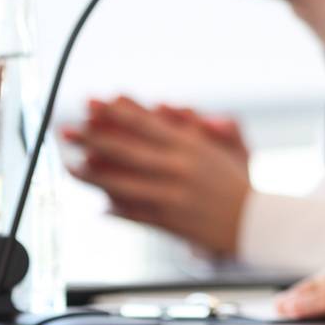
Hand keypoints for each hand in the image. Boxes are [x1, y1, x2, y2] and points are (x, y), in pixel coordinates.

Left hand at [62, 96, 251, 256]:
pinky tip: (99, 204)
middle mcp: (178, 169)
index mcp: (191, 146)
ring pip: (123, 183)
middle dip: (93, 138)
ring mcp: (170, 196)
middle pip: (127, 150)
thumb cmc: (240, 182)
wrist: (256, 221)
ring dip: (93, 175)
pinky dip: (115, 208)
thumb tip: (162, 107)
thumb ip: (196, 126)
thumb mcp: (228, 145)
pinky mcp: (167, 221)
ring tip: (70, 165)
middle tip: (68, 129)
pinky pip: (134, 213)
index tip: (93, 103)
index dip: (115, 113)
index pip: (145, 125)